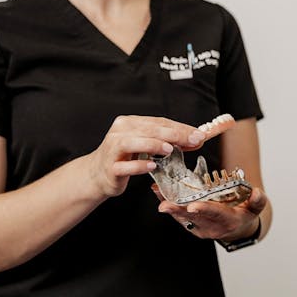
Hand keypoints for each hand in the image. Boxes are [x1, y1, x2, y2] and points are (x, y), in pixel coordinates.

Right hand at [86, 115, 206, 198]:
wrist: (97, 175)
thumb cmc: (124, 157)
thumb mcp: (146, 145)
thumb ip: (167, 140)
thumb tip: (195, 139)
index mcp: (129, 123)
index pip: (159, 122)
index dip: (180, 127)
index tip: (199, 134)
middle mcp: (120, 132)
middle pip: (149, 129)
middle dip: (174, 134)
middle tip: (193, 140)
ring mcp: (112, 150)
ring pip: (133, 142)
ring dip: (153, 144)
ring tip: (170, 149)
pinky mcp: (110, 168)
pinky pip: (125, 166)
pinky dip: (139, 166)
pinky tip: (152, 167)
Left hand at [155, 186, 267, 240]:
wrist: (237, 229)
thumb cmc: (244, 215)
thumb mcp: (254, 209)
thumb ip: (257, 201)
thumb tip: (257, 192)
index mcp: (227, 221)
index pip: (215, 214)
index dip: (204, 210)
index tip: (192, 206)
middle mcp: (211, 227)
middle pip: (193, 218)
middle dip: (178, 210)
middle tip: (164, 205)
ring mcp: (200, 228)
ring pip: (182, 217)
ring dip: (169, 205)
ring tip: (157, 192)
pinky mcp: (192, 225)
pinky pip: (179, 216)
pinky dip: (169, 204)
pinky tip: (159, 193)